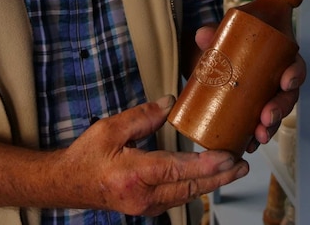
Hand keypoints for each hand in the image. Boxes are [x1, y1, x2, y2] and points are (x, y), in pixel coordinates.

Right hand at [59, 95, 248, 215]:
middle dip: (220, 177)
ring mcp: (146, 206)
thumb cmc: (85, 157)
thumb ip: (142, 116)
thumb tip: (170, 103)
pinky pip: (178, 198)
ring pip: (187, 195)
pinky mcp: (147, 207)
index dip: (206, 165)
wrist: (67, 184)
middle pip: (189, 188)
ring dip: (212, 183)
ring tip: (233, 169)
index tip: (227, 157)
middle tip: (241, 164)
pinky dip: (196, 187)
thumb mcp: (110, 128)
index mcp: (133, 175)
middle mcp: (142, 196)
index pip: (177, 170)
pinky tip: (209, 177)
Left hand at [194, 25, 304, 152]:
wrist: (226, 47)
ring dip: (270, 128)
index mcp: (280, 58)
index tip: (286, 82)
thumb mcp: (226, 34)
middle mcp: (278, 79)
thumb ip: (215, 32)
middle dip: (279, 110)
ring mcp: (267, 95)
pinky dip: (256, 136)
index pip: (295, 67)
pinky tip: (249, 145)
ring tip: (258, 137)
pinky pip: (261, 124)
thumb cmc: (234, 39)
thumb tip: (202, 35)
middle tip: (266, 118)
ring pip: (276, 115)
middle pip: (287, 97)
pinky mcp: (255, 108)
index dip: (295, 76)